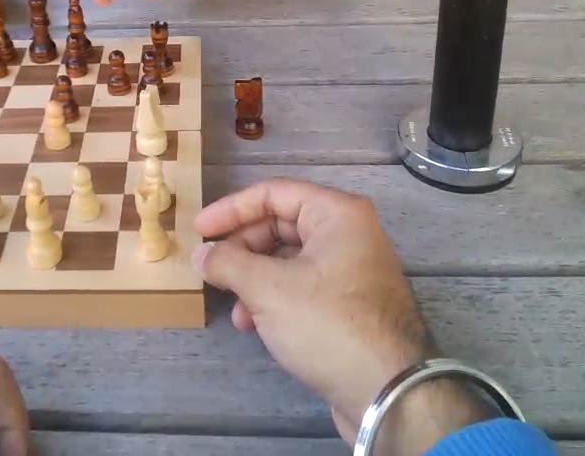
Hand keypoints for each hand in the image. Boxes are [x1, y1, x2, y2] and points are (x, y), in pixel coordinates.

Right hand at [192, 180, 490, 455]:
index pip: (273, 193)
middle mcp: (349, 234)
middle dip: (241, 249)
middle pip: (280, 225)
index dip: (231, 209)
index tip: (198, 231)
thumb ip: (229, 263)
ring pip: (288, 260)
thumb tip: (202, 255)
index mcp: (337, 215)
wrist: (386, 390)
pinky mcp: (348, 305)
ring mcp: (351, 271)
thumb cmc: (328, 324)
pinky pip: (301, 287)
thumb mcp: (269, 289)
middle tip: (211, 270)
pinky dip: (273, 299)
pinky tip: (253, 325)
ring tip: (233, 307)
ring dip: (253, 279)